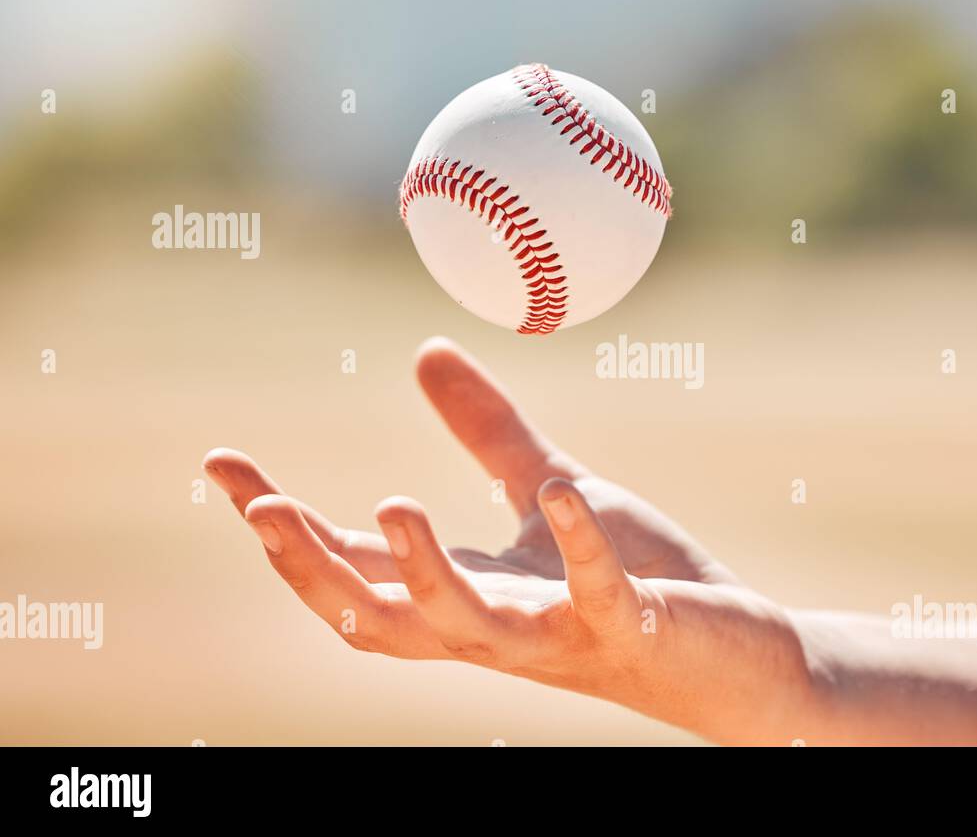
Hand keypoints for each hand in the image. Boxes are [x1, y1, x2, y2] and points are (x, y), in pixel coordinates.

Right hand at [204, 338, 814, 741]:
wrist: (731, 650)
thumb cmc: (633, 576)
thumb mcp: (546, 492)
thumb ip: (487, 434)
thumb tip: (424, 351)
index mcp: (470, 592)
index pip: (355, 568)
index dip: (283, 526)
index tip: (221, 464)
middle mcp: (498, 629)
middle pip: (382, 619)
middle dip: (314, 571)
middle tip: (259, 508)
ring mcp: (561, 637)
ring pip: (470, 628)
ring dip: (426, 575)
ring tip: (391, 506)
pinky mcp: (632, 628)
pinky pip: (597, 595)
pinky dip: (576, 548)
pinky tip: (557, 491)